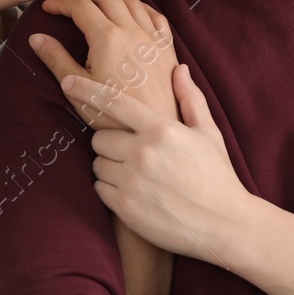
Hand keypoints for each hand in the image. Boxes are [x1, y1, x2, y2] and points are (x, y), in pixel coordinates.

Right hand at [30, 0, 179, 128]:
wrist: (153, 131)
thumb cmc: (114, 115)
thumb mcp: (77, 89)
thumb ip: (56, 59)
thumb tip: (36, 38)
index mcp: (107, 38)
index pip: (80, 7)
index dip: (61, 3)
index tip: (48, 7)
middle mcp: (131, 30)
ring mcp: (151, 37)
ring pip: (131, 0)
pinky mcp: (166, 48)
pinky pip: (154, 15)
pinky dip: (139, 4)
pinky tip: (133, 6)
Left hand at [55, 63, 252, 261]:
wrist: (225, 226)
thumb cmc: (217, 176)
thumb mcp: (208, 133)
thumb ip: (190, 99)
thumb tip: (178, 69)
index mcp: (161, 130)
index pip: (113, 102)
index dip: (87, 89)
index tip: (68, 82)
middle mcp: (143, 153)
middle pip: (99, 138)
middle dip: (111, 144)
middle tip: (133, 154)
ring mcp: (132, 181)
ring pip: (98, 164)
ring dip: (110, 168)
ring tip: (138, 177)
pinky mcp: (125, 208)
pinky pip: (99, 189)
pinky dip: (111, 190)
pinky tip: (135, 194)